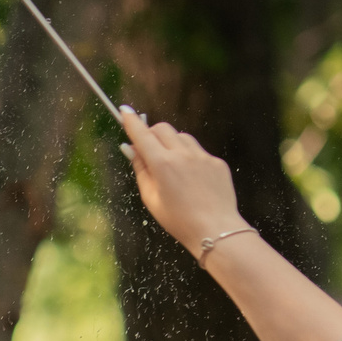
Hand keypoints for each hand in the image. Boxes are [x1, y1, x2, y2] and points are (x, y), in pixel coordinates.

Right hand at [117, 110, 248, 258]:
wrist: (214, 229)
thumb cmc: (179, 220)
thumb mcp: (151, 199)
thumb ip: (141, 171)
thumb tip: (132, 150)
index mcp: (163, 165)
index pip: (143, 135)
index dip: (131, 122)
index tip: (124, 111)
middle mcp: (183, 155)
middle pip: (162, 128)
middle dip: (152, 133)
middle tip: (148, 148)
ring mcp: (202, 156)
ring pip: (182, 137)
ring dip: (171, 144)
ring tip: (171, 168)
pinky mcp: (216, 162)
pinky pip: (198, 151)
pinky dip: (189, 157)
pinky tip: (190, 179)